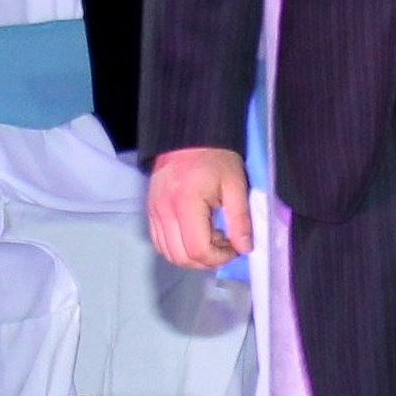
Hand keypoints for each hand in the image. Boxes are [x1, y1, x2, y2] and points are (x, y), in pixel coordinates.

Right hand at [146, 146, 252, 268]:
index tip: (234, 248)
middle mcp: (164, 211)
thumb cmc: (216, 157)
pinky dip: (177, 247)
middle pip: (180, 257)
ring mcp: (153, 211)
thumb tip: (244, 248)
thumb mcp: (236, 185)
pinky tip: (195, 234)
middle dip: (206, 260)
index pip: (197, 250)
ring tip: (211, 238)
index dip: (219, 257)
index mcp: (186, 204)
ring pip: (167, 253)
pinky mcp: (151, 210)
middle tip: (225, 244)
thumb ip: (240, 219)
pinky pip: (159, 241)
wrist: (189, 135)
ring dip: (191, 256)